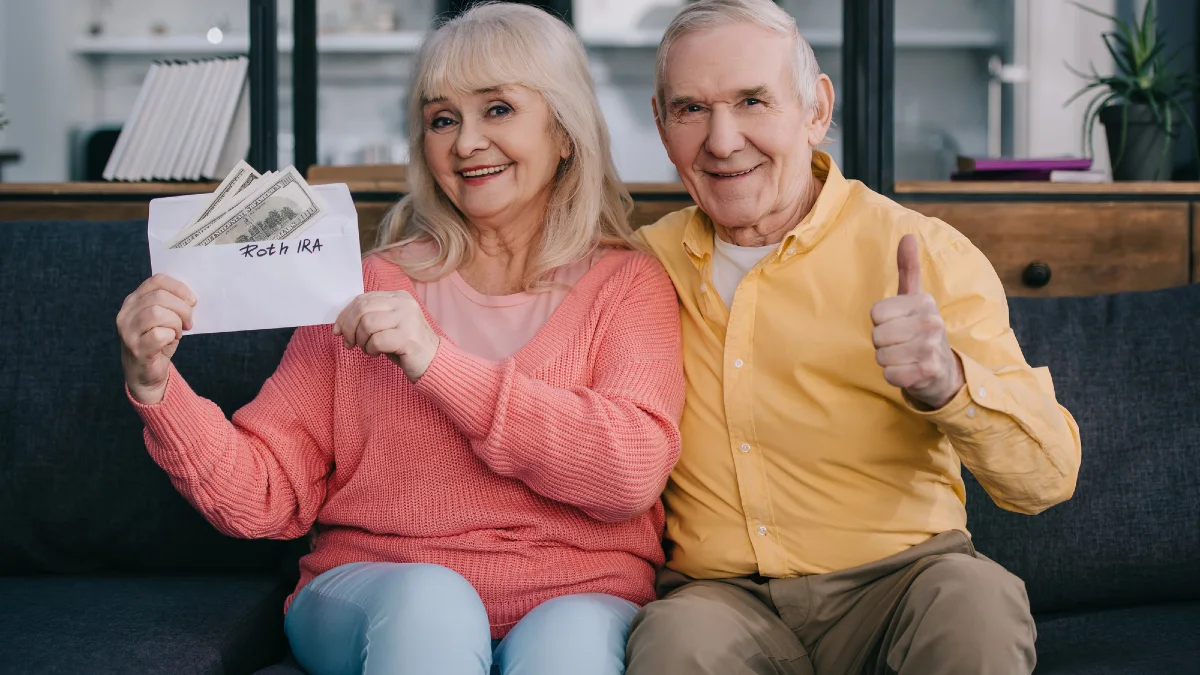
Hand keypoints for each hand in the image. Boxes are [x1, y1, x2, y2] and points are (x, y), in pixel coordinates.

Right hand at [117, 273, 195, 404]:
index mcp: (133, 300)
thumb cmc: (158, 342)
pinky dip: (171, 336)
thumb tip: (191, 298)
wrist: (146, 374)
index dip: (178, 287)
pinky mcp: (136, 348)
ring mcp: (128, 331)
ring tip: (178, 331)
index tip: (192, 300)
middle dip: (182, 308)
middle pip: (159, 297)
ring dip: (176, 322)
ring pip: (157, 313)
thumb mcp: (164, 318)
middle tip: (188, 322)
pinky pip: (159, 335)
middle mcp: (126, 313)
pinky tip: (171, 341)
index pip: (156, 281)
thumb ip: (171, 304)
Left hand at [333, 291, 439, 381]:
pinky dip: (371, 349)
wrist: (433, 361)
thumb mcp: (387, 325)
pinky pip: (377, 340)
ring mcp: (407, 319)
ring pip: (367, 323)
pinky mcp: (408, 337)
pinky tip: (377, 353)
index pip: (363, 298)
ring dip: (361, 340)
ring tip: (368, 349)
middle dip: (348, 327)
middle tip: (349, 343)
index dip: (345, 314)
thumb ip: (370, 317)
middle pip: (362, 308)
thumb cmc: (406, 345)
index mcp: (398, 297)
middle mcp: (404, 304)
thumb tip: (340, 323)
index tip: (337, 330)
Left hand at [870, 234, 963, 409]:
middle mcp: (932, 322)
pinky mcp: (928, 371)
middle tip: (902, 345)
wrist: (944, 371)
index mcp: (924, 302)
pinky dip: (894, 377)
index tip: (899, 326)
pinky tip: (910, 372)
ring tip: (906, 357)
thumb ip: (909, 269)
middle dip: (883, 344)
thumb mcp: (915, 299)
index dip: (881, 324)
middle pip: (877, 335)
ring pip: (881, 356)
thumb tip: (907, 235)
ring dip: (889, 361)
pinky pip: (889, 375)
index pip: (875, 314)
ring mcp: (932, 347)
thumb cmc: (920, 332)